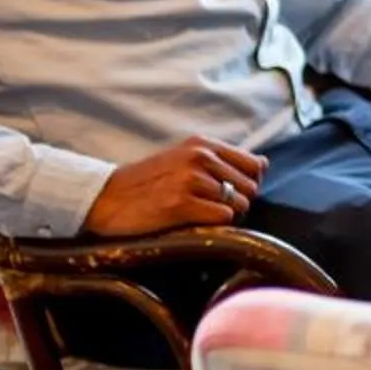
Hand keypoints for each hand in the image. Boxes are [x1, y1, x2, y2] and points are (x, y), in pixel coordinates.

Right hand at [84, 137, 269, 235]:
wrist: (106, 199)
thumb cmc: (147, 182)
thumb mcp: (183, 159)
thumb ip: (222, 160)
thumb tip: (264, 164)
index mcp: (202, 145)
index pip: (254, 165)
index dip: (246, 183)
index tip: (228, 192)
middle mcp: (200, 157)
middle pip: (250, 187)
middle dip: (236, 201)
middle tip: (208, 207)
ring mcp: (191, 180)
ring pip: (239, 204)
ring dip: (224, 214)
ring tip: (197, 214)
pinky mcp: (182, 204)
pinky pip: (223, 218)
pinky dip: (213, 224)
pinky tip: (192, 221)